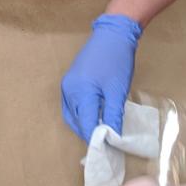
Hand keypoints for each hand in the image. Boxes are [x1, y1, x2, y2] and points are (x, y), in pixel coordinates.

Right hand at [60, 13, 140, 140]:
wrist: (113, 34)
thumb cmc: (117, 61)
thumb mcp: (118, 91)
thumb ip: (113, 116)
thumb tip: (112, 138)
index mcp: (80, 93)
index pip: (86, 125)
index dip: (96, 140)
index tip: (108, 152)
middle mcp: (69, 91)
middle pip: (76, 121)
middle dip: (89, 134)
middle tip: (106, 144)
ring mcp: (67, 85)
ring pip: (72, 115)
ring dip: (84, 126)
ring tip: (101, 134)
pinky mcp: (70, 81)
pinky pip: (73, 105)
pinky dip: (81, 115)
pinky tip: (94, 118)